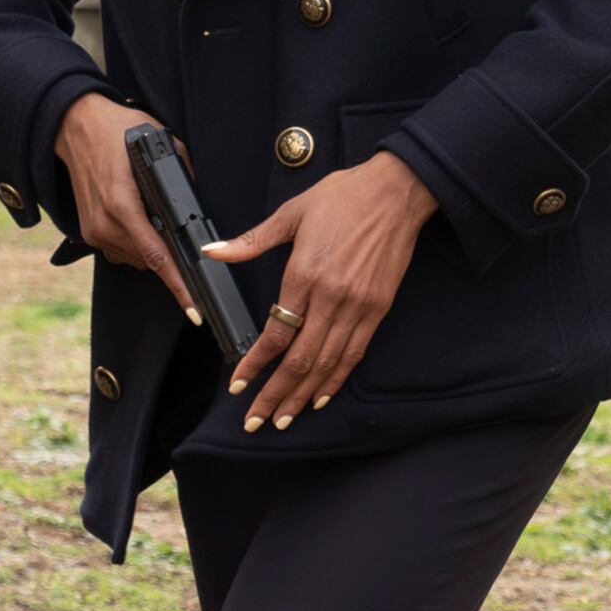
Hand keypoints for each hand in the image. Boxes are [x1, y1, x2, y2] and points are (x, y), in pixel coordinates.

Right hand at [53, 93, 194, 319]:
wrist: (75, 126)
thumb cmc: (120, 132)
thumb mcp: (163, 145)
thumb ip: (183, 176)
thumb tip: (198, 204)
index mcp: (122, 206)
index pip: (157, 256)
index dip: (177, 284)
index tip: (194, 307)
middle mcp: (104, 224)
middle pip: (149, 262)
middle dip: (174, 264)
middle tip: (197, 262)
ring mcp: (93, 230)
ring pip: (136, 259)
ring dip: (156, 253)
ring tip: (168, 230)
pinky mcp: (88, 230)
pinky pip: (122, 250)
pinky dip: (140, 245)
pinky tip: (148, 226)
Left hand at [201, 153, 437, 430]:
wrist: (398, 190)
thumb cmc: (344, 196)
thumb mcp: (292, 212)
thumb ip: (252, 240)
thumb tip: (212, 251)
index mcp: (306, 273)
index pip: (276, 333)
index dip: (255, 364)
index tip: (239, 384)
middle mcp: (332, 297)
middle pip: (300, 359)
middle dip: (276, 394)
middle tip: (256, 420)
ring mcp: (359, 305)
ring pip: (327, 363)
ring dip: (303, 395)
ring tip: (284, 419)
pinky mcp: (378, 308)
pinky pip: (355, 353)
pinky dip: (337, 378)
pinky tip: (321, 396)